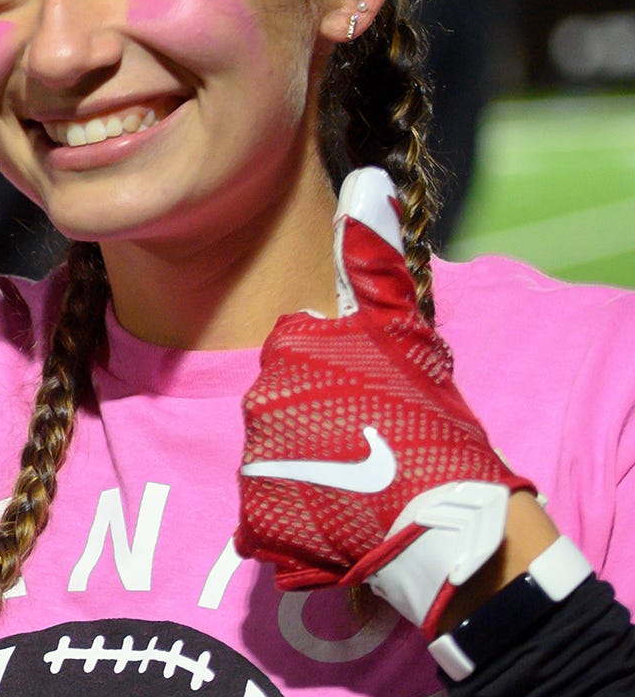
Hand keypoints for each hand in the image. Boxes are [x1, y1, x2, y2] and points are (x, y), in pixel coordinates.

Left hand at [236, 167, 535, 635]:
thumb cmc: (429, 418)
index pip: (295, 352)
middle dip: (318, 421)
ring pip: (275, 459)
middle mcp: (258, 401)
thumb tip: (368, 174)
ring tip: (358, 486)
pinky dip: (297, 518)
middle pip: (281, 406)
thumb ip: (376, 256)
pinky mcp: (256, 522)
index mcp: (289, 349)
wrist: (441, 517)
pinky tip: (340, 519)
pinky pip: (269, 515)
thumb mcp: (406, 328)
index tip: (369, 396)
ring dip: (308, 469)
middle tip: (368, 442)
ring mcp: (254, 464)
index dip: (335, 375)